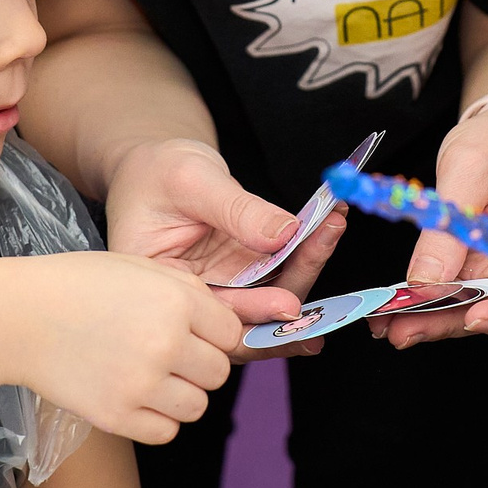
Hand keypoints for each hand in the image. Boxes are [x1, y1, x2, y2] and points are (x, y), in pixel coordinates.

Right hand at [6, 252, 242, 444]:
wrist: (20, 317)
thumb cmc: (78, 285)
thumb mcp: (139, 267)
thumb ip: (188, 291)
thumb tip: (225, 321)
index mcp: (176, 301)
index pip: (231, 333)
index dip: (214, 333)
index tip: (194, 332)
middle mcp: (165, 343)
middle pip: (218, 373)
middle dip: (200, 365)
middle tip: (170, 355)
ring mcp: (142, 384)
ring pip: (197, 407)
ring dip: (181, 395)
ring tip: (152, 377)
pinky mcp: (117, 416)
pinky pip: (165, 432)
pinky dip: (157, 419)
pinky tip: (137, 397)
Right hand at [102, 136, 343, 357]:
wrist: (155, 166)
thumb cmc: (156, 172)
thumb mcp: (191, 181)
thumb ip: (236, 210)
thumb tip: (285, 235)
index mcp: (164, 291)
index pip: (212, 316)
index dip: (254, 313)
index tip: (291, 303)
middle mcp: (194, 302)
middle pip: (250, 320)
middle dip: (294, 289)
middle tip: (324, 244)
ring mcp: (223, 290)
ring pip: (272, 301)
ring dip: (307, 267)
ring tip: (331, 224)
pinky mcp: (244, 276)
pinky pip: (279, 276)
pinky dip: (306, 254)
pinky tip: (326, 227)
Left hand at [373, 99, 487, 348]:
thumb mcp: (471, 168)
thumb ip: (448, 227)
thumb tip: (425, 282)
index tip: (473, 318)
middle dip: (454, 324)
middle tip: (403, 332)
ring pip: (477, 306)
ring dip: (434, 320)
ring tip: (388, 327)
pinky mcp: (487, 267)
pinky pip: (462, 292)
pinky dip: (430, 303)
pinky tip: (397, 311)